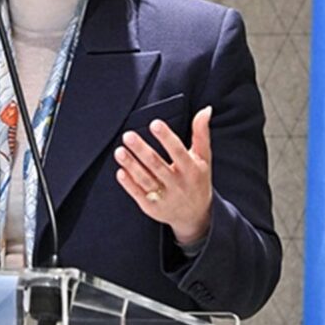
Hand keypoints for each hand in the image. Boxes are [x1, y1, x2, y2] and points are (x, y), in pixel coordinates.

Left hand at [114, 106, 212, 244]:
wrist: (195, 215)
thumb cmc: (198, 179)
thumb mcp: (204, 158)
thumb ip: (201, 133)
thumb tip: (205, 110)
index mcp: (192, 169)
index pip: (178, 151)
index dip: (166, 138)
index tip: (155, 124)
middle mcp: (178, 184)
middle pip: (157, 165)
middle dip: (142, 150)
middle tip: (128, 135)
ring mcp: (165, 197)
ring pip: (145, 180)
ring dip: (131, 165)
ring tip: (120, 151)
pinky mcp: (152, 207)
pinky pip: (139, 194)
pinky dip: (129, 184)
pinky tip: (120, 171)